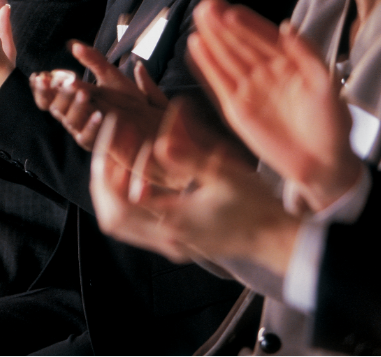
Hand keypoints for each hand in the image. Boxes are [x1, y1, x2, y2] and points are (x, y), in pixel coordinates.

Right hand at [30, 42, 166, 149]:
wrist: (152, 126)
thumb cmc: (132, 101)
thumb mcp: (112, 76)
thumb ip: (93, 60)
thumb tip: (72, 43)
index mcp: (75, 100)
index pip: (49, 96)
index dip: (42, 88)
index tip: (39, 75)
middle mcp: (76, 116)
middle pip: (55, 107)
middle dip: (53, 94)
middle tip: (58, 80)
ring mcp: (86, 130)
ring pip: (69, 120)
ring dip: (73, 105)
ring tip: (82, 90)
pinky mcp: (99, 143)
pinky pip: (89, 137)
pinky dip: (91, 125)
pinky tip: (99, 113)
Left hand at [91, 99, 299, 270]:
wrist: (277, 239)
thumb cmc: (256, 206)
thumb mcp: (224, 174)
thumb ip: (188, 158)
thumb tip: (158, 141)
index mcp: (173, 221)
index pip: (120, 199)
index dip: (109, 167)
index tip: (116, 137)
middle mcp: (166, 238)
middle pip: (111, 218)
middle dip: (103, 182)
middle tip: (109, 149)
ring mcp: (169, 245)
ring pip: (120, 225)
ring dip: (112, 194)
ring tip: (120, 161)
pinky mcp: (176, 244)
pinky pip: (136, 227)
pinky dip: (127, 203)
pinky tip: (138, 179)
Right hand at [188, 0, 360, 211]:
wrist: (324, 163)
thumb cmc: (332, 124)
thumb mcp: (325, 83)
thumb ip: (306, 53)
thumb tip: (285, 25)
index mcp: (289, 63)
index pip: (263, 37)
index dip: (247, 22)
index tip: (230, 9)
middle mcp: (265, 73)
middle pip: (240, 44)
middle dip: (222, 25)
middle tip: (205, 6)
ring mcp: (250, 90)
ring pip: (226, 59)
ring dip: (211, 39)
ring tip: (197, 20)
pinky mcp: (237, 109)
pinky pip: (218, 82)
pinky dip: (206, 65)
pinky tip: (196, 47)